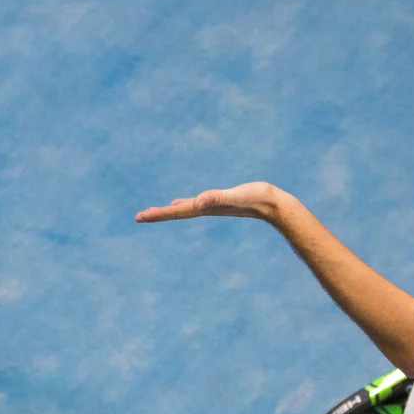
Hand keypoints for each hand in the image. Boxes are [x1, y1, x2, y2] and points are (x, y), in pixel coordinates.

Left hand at [136, 181, 300, 223]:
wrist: (275, 206)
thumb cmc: (257, 199)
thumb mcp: (235, 196)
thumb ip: (217, 198)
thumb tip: (198, 202)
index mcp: (205, 208)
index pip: (176, 212)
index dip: (158, 214)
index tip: (139, 217)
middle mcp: (206, 209)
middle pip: (176, 213)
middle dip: (157, 215)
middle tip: (138, 217)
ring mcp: (213, 207)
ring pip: (185, 209)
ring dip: (169, 211)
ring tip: (156, 211)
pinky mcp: (221, 202)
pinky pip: (198, 203)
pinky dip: (186, 204)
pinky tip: (183, 203)